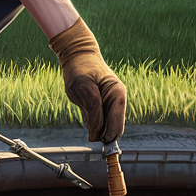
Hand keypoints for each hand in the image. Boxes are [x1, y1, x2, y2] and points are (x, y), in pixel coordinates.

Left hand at [49, 18, 126, 142]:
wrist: (78, 56)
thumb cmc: (80, 69)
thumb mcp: (82, 87)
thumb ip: (92, 110)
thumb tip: (97, 134)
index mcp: (117, 94)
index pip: (116, 124)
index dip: (106, 135)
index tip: (94, 139)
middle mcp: (117, 100)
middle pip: (114, 129)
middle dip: (102, 134)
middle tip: (88, 132)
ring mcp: (111, 103)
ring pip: (106, 127)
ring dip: (96, 127)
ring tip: (85, 113)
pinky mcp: (103, 105)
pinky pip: (100, 121)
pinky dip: (93, 122)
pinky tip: (86, 111)